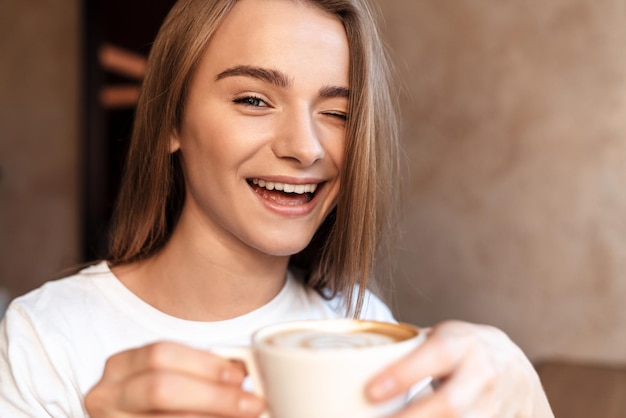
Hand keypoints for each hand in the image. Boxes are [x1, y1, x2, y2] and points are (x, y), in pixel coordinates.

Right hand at [84, 341, 264, 417]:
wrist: (138, 417)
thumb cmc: (158, 403)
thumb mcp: (171, 379)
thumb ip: (199, 373)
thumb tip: (243, 372)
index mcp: (120, 366)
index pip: (161, 354)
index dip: (204, 364)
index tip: (240, 375)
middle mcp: (106, 395)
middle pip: (160, 388)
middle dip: (212, 396)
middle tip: (251, 404)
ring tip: (244, 416)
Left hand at [366, 321, 553, 417]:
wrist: (515, 371)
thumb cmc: (462, 351)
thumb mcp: (441, 339)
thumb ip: (408, 349)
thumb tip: (350, 357)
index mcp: (464, 342)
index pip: (436, 355)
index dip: (404, 374)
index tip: (370, 393)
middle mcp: (483, 373)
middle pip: (451, 404)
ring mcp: (494, 406)